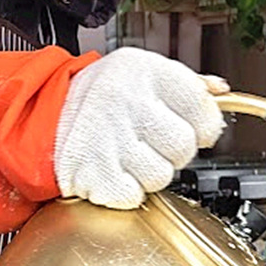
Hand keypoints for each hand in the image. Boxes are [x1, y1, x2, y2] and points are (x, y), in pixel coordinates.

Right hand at [54, 47, 226, 208]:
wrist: (45, 112)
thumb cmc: (102, 96)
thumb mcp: (145, 73)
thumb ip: (187, 84)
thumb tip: (221, 92)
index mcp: (145, 71)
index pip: (203, 109)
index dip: (205, 127)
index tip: (196, 129)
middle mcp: (125, 99)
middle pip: (184, 147)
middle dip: (173, 152)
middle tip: (150, 141)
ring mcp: (106, 136)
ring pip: (161, 176)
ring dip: (149, 172)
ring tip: (128, 153)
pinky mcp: (92, 171)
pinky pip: (133, 195)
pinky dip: (126, 190)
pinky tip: (114, 169)